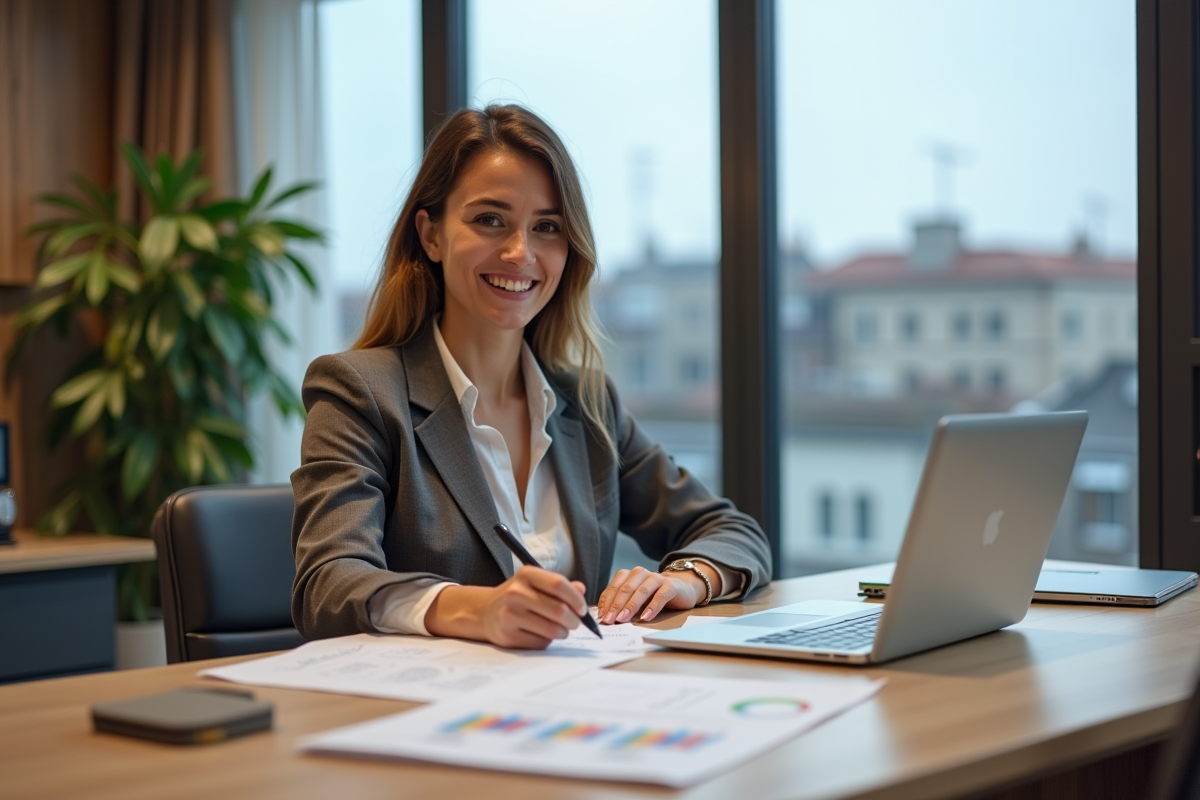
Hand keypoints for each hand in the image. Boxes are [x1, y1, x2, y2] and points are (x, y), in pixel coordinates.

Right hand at [425, 566, 587, 649]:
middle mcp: (516, 593)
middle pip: (559, 610)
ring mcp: (510, 615)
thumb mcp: (536, 584)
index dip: (576, 599)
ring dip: (563, 632)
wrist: (484, 612)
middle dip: (574, 620)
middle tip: (575, 623)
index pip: (559, 585)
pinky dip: (548, 641)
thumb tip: (581, 589)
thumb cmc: (518, 597)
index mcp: (526, 575)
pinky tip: (541, 634)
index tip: (582, 609)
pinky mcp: (508, 635)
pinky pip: (541, 643)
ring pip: (553, 630)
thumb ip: (560, 586)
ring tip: (560, 629)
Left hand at [596, 565, 713, 624]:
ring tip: (623, 619)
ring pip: (641, 591)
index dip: (606, 602)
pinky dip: (652, 607)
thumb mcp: (636, 597)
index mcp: (629, 575)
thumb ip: (622, 603)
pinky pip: (660, 596)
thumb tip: (603, 615)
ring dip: (631, 606)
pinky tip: (645, 617)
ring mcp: (656, 578)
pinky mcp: (671, 586)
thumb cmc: (654, 595)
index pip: (614, 588)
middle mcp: (641, 573)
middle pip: (625, 589)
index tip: (601, 616)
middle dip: (615, 606)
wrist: (681, 588)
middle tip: (609, 620)